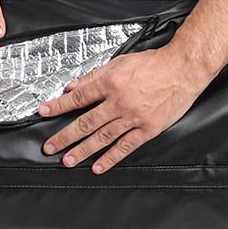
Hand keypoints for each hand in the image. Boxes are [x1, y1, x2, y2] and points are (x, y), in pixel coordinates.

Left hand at [38, 46, 210, 173]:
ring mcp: (134, 117)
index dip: (58, 106)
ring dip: (82, 150)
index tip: (43, 112)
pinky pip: (125, 147)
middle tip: (50, 146)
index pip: (78, 98)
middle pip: (86, 122)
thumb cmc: (155, 63)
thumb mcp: (121, 61)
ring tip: (68, 160)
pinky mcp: (148, 129)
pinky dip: (110, 158)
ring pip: (102, 137)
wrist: (184, 68)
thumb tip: (73, 86)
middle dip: (65, 136)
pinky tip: (98, 166)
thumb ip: (95, 74)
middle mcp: (119, 102)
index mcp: (111, 83)